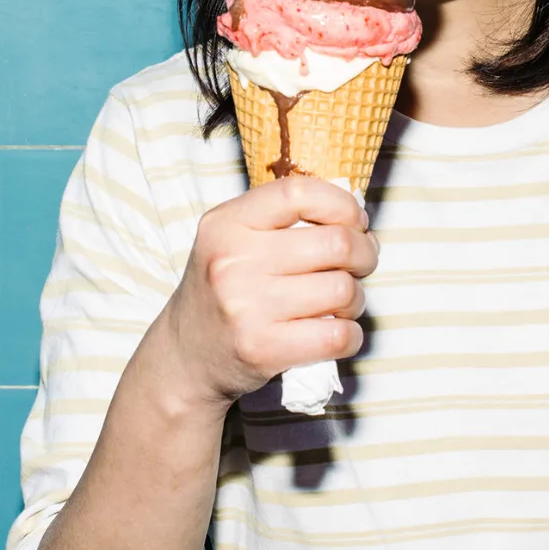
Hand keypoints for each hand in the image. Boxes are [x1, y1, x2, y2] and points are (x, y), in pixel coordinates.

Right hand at [155, 176, 378, 408]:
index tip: (354, 221)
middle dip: (364, 254)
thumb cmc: (223, 291)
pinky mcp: (262, 349)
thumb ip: (282, 221)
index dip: (341, 204)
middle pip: (336, 243)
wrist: (184, 356)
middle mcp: (233, 262)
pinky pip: (337, 335)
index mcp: (226, 225)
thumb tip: (357, 219)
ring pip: (343, 290)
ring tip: (342, 302)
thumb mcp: (232, 240)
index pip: (298, 193)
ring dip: (356, 298)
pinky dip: (351, 334)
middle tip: (360, 264)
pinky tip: (338, 331)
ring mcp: (247, 308)